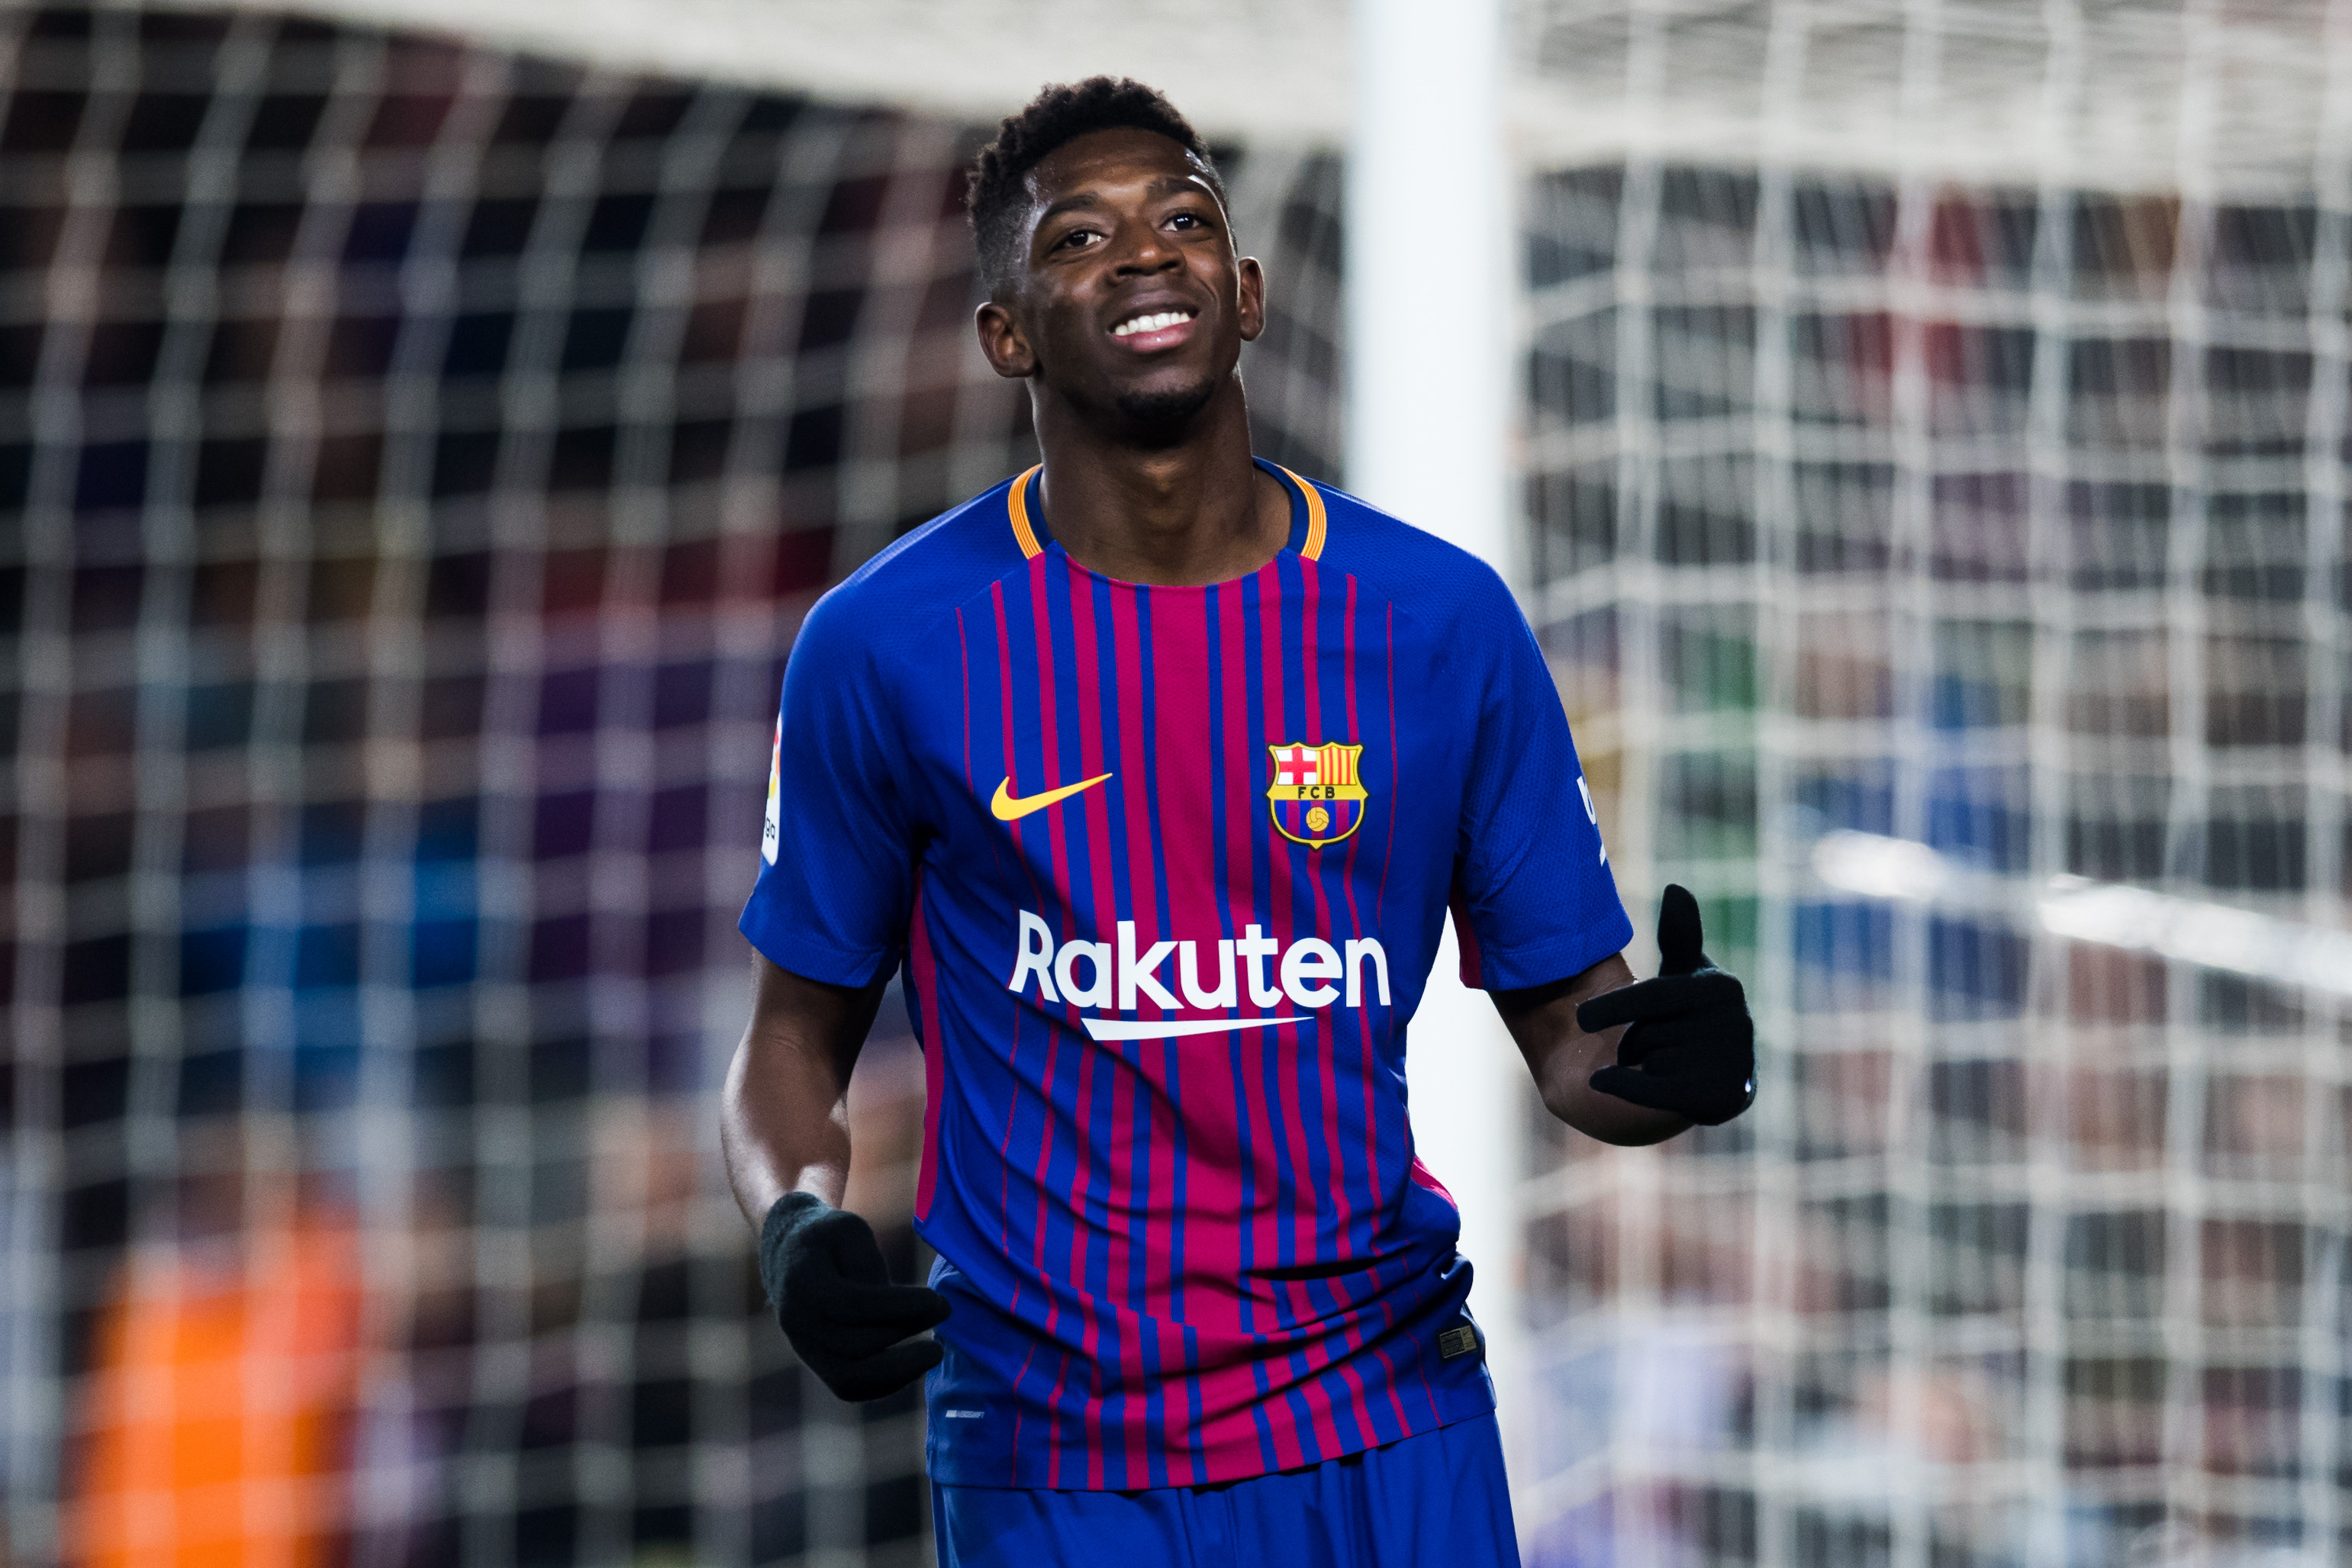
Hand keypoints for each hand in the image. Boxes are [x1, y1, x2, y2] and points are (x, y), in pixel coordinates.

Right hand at [759, 1192, 950, 1399]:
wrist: (790, 1259)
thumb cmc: (830, 1239)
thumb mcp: (849, 1230)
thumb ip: (869, 1264)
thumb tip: (900, 1310)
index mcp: (801, 1281)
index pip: (850, 1305)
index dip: (899, 1306)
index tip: (939, 1301)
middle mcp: (797, 1323)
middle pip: (853, 1346)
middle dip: (905, 1332)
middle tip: (944, 1313)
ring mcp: (804, 1350)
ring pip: (849, 1380)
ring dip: (900, 1372)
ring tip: (935, 1351)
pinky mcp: (818, 1366)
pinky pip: (850, 1389)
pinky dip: (887, 1385)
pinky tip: (916, 1365)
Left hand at [1575, 885, 1755, 1125]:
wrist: (1718, 1076)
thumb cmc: (1689, 1015)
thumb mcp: (1684, 973)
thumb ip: (1678, 936)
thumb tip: (1675, 888)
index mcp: (1721, 988)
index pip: (1654, 996)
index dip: (1613, 1007)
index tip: (1578, 1018)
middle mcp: (1735, 1025)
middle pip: (1647, 1033)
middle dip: (1635, 1039)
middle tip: (1647, 1040)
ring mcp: (1733, 1064)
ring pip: (1650, 1063)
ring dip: (1640, 1063)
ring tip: (1661, 1060)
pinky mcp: (1724, 1099)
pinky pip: (1657, 1093)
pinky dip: (1624, 1087)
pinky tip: (1600, 1080)